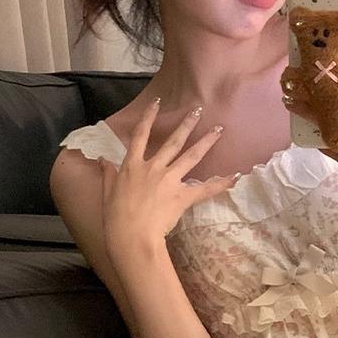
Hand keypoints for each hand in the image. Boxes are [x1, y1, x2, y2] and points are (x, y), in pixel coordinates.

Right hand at [100, 98, 239, 257]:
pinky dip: (220, 184)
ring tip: (218, 129)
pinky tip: (235, 177)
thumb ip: (108, 173)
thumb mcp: (107, 192)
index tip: (157, 102)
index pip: (140, 135)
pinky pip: (204, 188)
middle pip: (172, 141)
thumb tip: (102, 159)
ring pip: (191, 156)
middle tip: (198, 110)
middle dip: (186, 124)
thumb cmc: (115, 216)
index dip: (148, 117)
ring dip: (206, 141)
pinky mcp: (182, 196)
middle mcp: (153, 167)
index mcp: (133, 165)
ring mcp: (169, 180)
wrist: (131, 235)